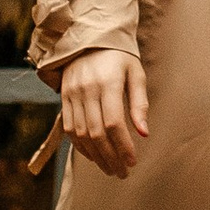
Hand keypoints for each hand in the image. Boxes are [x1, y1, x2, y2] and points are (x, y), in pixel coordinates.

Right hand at [61, 48, 150, 177]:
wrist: (88, 37)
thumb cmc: (119, 56)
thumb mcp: (135, 73)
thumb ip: (140, 103)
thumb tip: (144, 133)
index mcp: (108, 82)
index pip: (114, 123)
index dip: (123, 146)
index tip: (133, 161)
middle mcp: (87, 89)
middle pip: (97, 133)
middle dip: (110, 157)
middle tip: (122, 172)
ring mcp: (72, 94)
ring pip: (82, 134)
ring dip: (96, 156)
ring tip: (110, 168)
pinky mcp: (64, 98)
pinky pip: (70, 129)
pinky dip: (82, 146)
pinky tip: (94, 156)